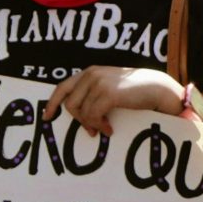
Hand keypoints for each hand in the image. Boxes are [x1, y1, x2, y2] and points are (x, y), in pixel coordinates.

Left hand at [44, 65, 181, 135]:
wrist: (156, 87)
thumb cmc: (134, 90)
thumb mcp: (109, 85)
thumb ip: (92, 91)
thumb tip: (75, 111)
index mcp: (90, 72)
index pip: (62, 86)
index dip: (52, 103)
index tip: (47, 117)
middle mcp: (92, 75)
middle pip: (70, 104)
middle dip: (79, 120)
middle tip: (90, 129)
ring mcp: (99, 83)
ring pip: (82, 112)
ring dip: (92, 125)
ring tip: (104, 128)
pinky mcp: (108, 94)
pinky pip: (93, 116)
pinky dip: (99, 126)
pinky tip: (109, 129)